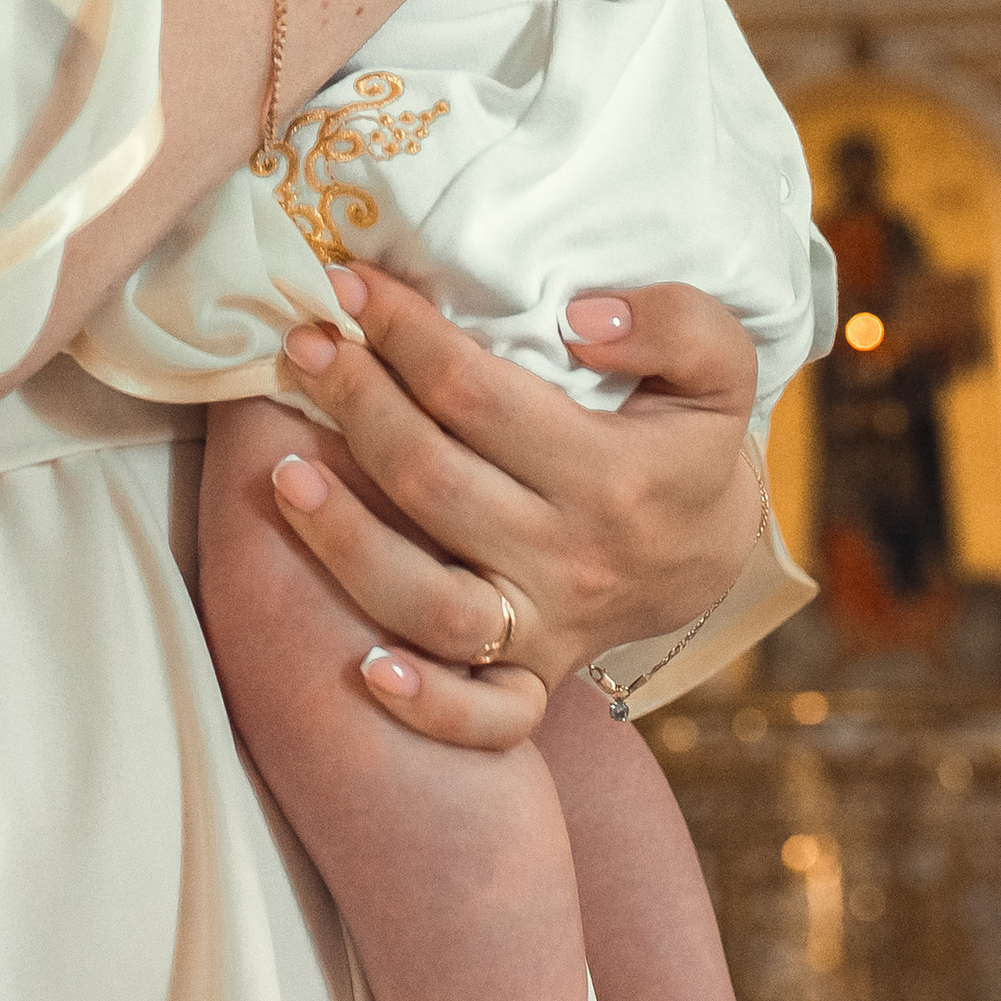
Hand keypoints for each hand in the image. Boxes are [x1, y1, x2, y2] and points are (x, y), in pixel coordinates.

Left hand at [265, 266, 759, 751]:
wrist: (711, 551)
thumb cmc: (687, 438)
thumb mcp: (717, 363)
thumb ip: (672, 322)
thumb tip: (580, 320)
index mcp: (608, 473)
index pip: (477, 396)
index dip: (406, 334)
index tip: (350, 283)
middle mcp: (569, 556)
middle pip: (433, 482)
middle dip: (356, 406)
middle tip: (303, 344)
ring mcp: (547, 626)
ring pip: (431, 601)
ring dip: (347, 542)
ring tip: (283, 475)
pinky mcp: (534, 678)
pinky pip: (485, 717)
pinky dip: (428, 705)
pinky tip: (363, 668)